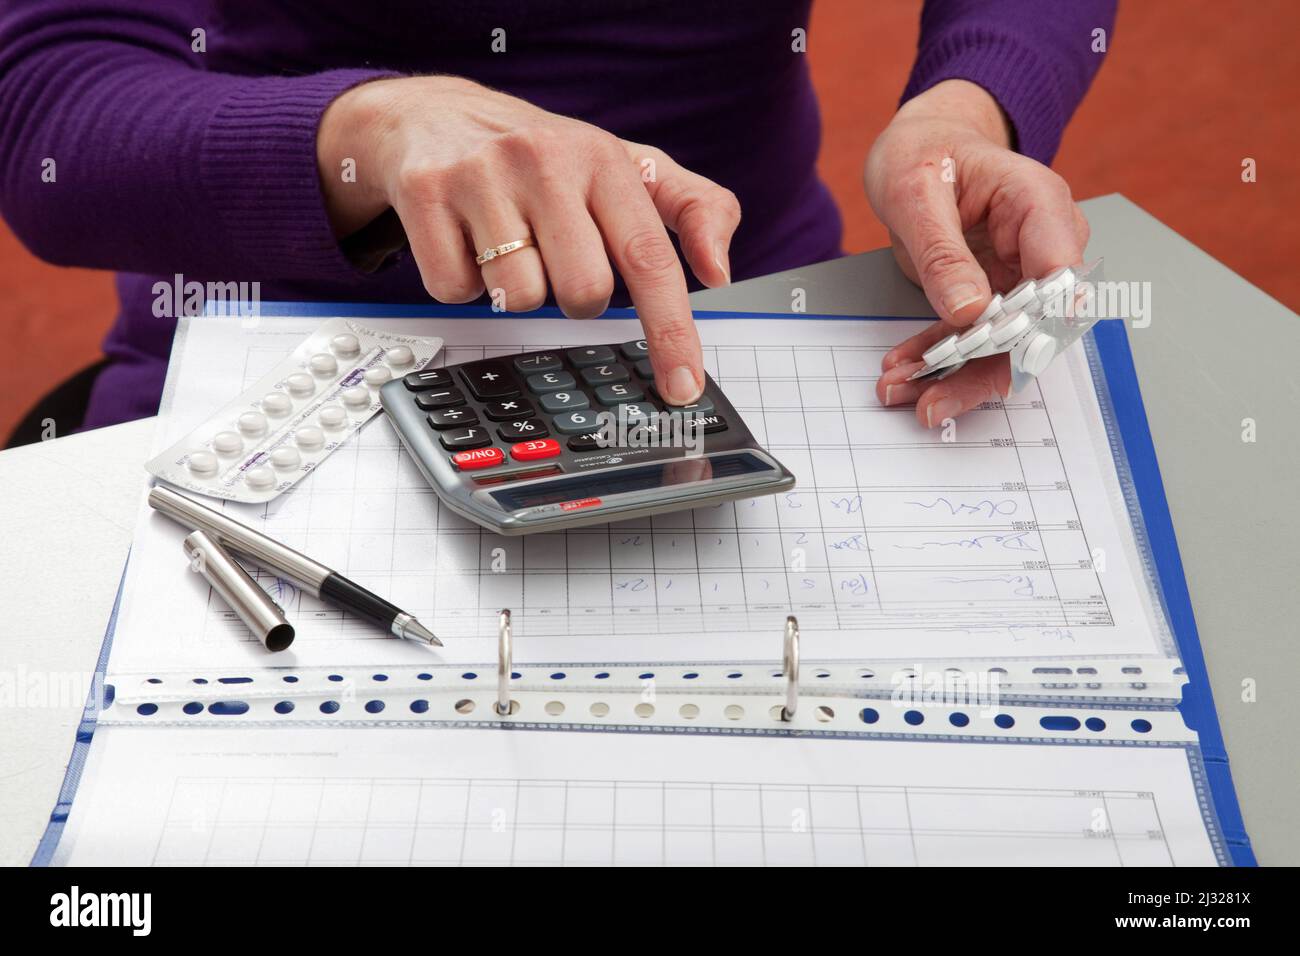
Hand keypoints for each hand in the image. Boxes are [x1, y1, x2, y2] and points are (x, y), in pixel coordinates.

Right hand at [316, 76, 741, 404]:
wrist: (434, 115)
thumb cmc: (543, 157)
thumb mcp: (624, 167)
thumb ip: (693, 209)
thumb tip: (718, 270)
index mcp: (603, 159)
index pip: (650, 258)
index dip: (671, 330)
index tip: (683, 386)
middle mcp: (544, 160)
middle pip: (582, 293)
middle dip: (574, 297)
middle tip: (557, 258)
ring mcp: (480, 175)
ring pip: (518, 297)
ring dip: (516, 291)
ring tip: (508, 245)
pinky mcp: (425, 194)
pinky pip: (456, 290)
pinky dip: (462, 283)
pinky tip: (465, 242)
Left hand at [864, 79, 1089, 426]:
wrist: (920, 146)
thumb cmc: (925, 151)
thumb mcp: (916, 192)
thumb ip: (943, 252)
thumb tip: (970, 310)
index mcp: (1039, 204)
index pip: (1059, 275)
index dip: (1033, 324)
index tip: (987, 354)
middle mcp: (1042, 245)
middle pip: (1034, 325)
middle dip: (980, 370)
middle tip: (931, 401)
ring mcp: (1021, 275)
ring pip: (1003, 344)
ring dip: (952, 376)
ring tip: (899, 391)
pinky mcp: (993, 296)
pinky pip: (972, 338)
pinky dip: (936, 358)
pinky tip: (902, 372)